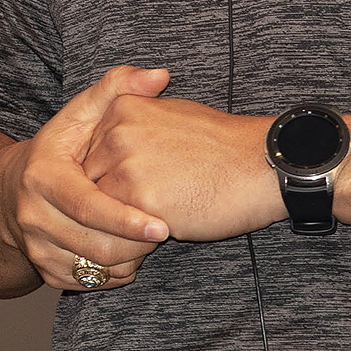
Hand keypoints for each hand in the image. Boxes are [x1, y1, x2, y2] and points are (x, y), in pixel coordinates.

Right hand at [5, 65, 175, 290]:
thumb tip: (160, 76)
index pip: (88, 206)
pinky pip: (89, 283)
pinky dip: (116, 274)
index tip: (163, 226)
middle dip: (135, 245)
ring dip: (130, 260)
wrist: (15, 190)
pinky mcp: (44, 271)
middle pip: (94, 245)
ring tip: (149, 240)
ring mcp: (36, 247)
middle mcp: (32, 215)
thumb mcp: (83, 113)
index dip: (126, 219)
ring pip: (94, 269)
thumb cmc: (62, 148)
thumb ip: (119, 87)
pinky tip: (130, 252)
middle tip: (166, 232)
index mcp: (42, 176)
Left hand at [82, 91, 283, 241]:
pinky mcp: (139, 201)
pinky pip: (119, 231)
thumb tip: (112, 148)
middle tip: (135, 212)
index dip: (110, 176)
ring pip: (100, 210)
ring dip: (118, 224)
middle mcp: (115, 133)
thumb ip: (136, 127)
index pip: (92, 153)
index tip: (131, 186)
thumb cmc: (222, 144)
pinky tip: (159, 235)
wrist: (259, 164)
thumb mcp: (171, 114)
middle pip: (90, 181)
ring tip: (146, 227)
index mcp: (121, 108)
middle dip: (108, 201)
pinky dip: (132, 241)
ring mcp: (125, 167)